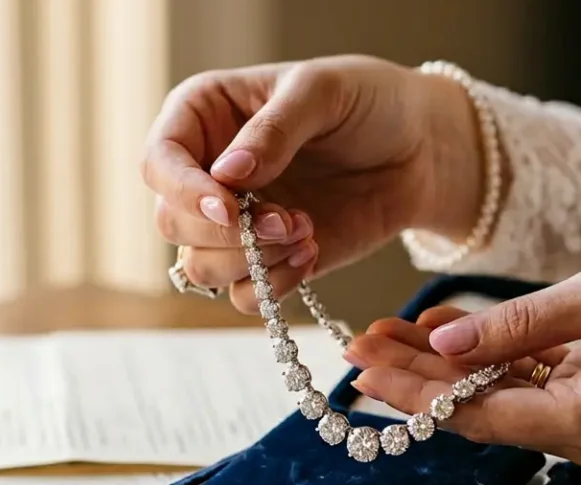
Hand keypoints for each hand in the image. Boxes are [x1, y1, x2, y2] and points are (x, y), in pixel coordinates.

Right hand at [141, 55, 484, 312]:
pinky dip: (274, 285)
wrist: (421, 148)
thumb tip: (226, 175)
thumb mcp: (322, 92)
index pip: (159, 162)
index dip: (183, 192)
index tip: (228, 208)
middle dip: (227, 233)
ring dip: (252, 261)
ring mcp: (234, 222)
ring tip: (305, 232)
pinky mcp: (266, 260)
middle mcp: (206, 173)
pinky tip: (312, 253)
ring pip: (200, 268)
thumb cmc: (368, 101)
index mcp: (202, 116)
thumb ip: (273, 130)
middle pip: (172, 223)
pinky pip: (242, 295)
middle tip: (287, 220)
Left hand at [343, 242, 580, 478]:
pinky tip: (452, 334)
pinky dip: (497, 365)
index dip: (410, 392)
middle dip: (417, 377)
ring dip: (451, 369)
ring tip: (391, 332)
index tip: (357, 364)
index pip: (474, 415)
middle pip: (481, 412)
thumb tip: (443, 346)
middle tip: (358, 344)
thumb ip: (520, 324)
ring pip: (504, 402)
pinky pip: (538, 392)